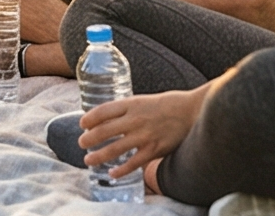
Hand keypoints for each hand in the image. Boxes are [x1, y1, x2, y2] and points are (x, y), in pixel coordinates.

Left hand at [78, 88, 203, 178]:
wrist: (193, 111)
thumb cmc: (168, 105)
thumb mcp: (143, 101)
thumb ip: (126, 110)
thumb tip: (107, 118)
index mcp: (131, 105)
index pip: (102, 111)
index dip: (89, 119)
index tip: (82, 124)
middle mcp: (135, 119)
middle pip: (103, 131)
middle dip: (88, 139)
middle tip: (81, 143)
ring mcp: (144, 136)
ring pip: (114, 149)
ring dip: (98, 156)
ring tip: (88, 160)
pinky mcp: (155, 149)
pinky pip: (134, 163)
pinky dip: (121, 170)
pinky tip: (112, 174)